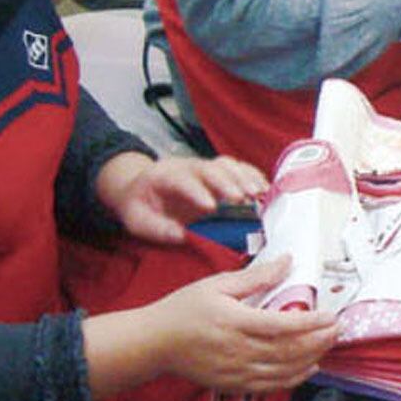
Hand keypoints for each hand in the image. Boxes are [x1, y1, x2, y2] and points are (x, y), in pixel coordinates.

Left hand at [96, 152, 267, 243]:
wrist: (140, 186)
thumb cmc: (140, 205)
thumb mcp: (137, 221)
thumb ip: (157, 229)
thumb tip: (182, 235)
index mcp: (166, 176)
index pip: (184, 179)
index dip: (198, 191)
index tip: (211, 207)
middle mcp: (188, 166)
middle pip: (211, 168)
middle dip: (228, 182)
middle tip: (242, 199)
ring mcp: (204, 167)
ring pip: (227, 165)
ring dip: (244, 177)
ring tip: (258, 193)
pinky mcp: (217, 172)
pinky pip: (237, 167)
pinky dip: (252, 175)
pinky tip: (263, 189)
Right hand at [146, 257, 338, 392]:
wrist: (155, 343)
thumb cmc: (186, 308)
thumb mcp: (219, 283)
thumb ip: (257, 276)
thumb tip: (288, 260)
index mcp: (235, 322)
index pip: (282, 326)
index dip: (311, 323)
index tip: (332, 315)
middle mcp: (238, 351)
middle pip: (287, 351)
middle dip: (318, 341)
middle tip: (339, 329)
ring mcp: (235, 372)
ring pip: (282, 372)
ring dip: (310, 360)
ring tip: (329, 346)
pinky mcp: (231, 385)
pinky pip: (269, 387)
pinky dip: (292, 380)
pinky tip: (308, 369)